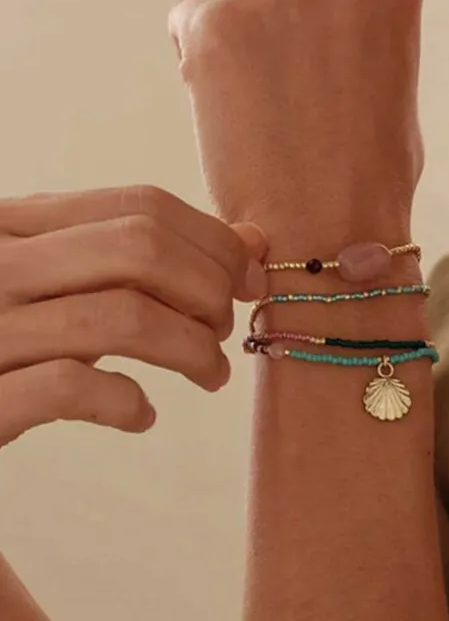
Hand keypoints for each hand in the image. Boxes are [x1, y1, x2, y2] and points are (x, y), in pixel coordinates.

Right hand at [0, 186, 266, 446]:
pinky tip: (139, 415)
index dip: (214, 241)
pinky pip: (73, 386)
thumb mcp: (56, 279)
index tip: (248, 280)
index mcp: (10, 223)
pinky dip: (127, 403)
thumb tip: (252, 241)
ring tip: (210, 374)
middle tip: (224, 329)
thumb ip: (138, 256)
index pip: (139, 206)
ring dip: (191, 349)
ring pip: (121, 317)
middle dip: (208, 289)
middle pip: (141, 249)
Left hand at [168, 0, 425, 253]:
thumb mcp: (394, 73)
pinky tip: (234, 116)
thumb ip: (361, 25)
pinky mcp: (212, 25)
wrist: (335, 230)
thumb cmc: (375, 169)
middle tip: (290, 81)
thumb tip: (323, 18)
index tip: (312, 4)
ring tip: (268, 116)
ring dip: (244, 44)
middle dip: (282, 11)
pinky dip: (204, 63)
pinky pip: (192, 25)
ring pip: (239, 2)